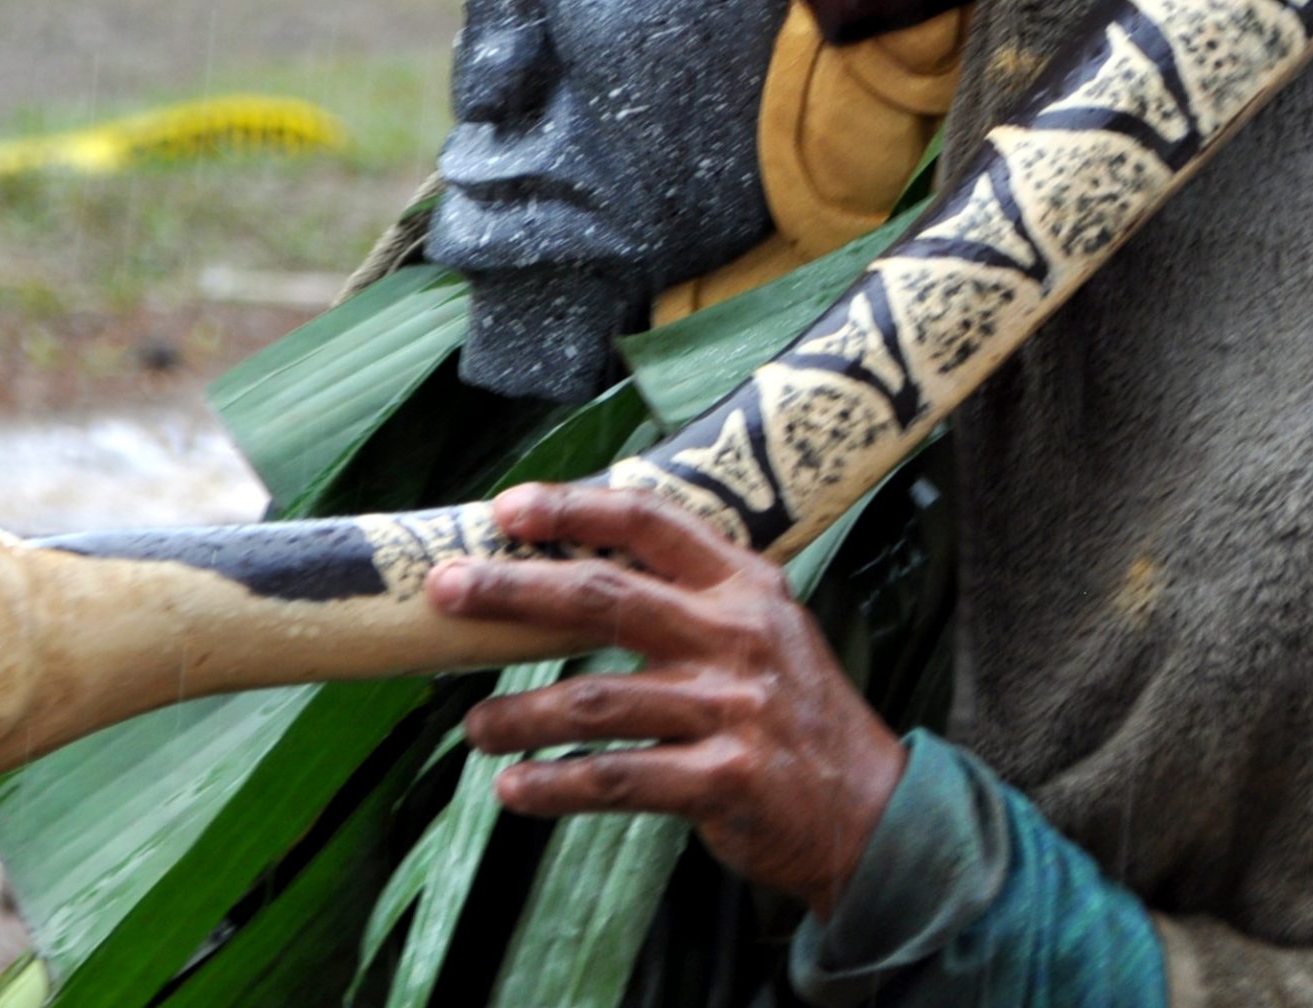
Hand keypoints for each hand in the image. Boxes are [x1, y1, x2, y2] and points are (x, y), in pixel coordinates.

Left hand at [426, 484, 904, 917]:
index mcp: (745, 582)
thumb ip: (692, 596)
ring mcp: (730, 707)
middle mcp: (736, 634)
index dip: (573, 509)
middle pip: (605, 597)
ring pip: (596, 700)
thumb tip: (582, 568)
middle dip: (514, 588)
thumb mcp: (763, 626)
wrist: (865, 805)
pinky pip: (615, 779)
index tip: (507, 507)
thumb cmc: (794, 707)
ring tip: (473, 725)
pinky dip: (554, 786)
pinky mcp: (720, 778)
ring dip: (520, 713)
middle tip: (447, 589)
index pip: (650, 520)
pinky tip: (514, 789)